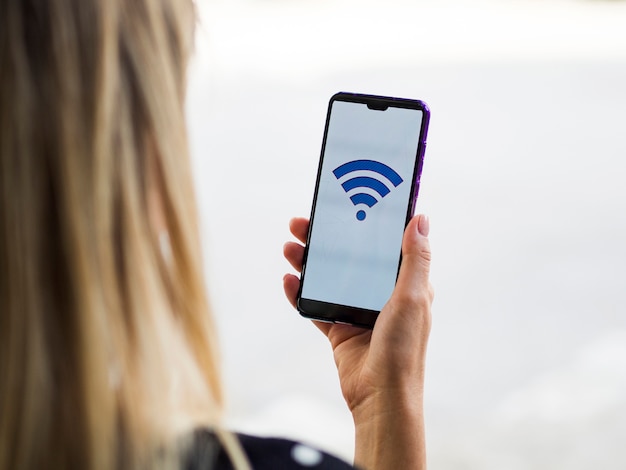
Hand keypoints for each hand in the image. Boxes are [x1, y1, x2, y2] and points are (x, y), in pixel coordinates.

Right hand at [283, 215, 432, 468]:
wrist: (380, 397)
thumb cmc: (403, 348)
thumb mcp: (413, 297)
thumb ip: (416, 259)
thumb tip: (421, 217)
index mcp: (404, 284)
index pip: (381, 245)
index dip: (362, 225)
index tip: (343, 205)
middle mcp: (380, 295)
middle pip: (348, 259)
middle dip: (324, 240)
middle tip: (301, 223)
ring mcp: (357, 312)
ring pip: (328, 278)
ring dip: (308, 262)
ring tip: (288, 247)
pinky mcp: (339, 330)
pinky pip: (315, 306)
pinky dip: (300, 293)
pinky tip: (288, 280)